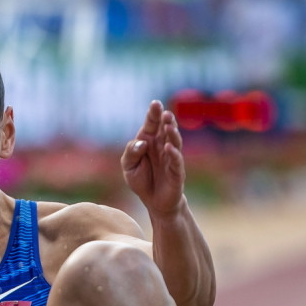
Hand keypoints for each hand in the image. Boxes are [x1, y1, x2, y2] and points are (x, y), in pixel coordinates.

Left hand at [121, 100, 185, 216]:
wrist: (154, 201)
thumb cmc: (141, 180)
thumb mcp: (128, 167)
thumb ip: (131, 153)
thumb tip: (141, 143)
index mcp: (148, 142)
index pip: (151, 125)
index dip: (153, 115)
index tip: (155, 103)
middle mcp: (162, 146)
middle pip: (164, 130)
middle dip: (165, 120)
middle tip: (164, 112)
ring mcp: (171, 158)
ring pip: (174, 141)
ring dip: (172, 133)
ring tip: (168, 125)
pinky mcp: (176, 171)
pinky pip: (176, 161)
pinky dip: (173, 154)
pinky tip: (169, 147)